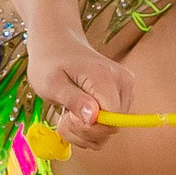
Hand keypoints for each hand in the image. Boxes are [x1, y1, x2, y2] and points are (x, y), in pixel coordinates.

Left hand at [28, 31, 136, 151]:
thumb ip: (73, 100)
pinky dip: (90, 127)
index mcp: (106, 78)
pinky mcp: (122, 96)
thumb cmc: (50, 62)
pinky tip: (77, 113)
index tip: (67, 117)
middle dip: (84, 131)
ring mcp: (125, 89)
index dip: (88, 127)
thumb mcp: (51, 84)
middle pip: (112, 127)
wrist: (58, 43)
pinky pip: (109, 124)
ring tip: (68, 114)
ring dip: (85, 131)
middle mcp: (123, 83)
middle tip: (64, 116)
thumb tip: (93, 117)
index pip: (112, 120)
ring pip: (110, 129)